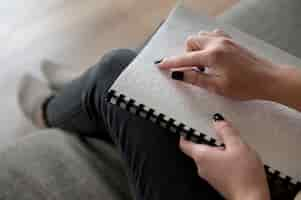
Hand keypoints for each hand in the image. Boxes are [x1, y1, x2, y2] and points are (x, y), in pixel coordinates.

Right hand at [158, 29, 279, 100]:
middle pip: (191, 42)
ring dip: (197, 48)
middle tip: (193, 69)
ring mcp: (225, 40)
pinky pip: (212, 35)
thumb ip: (195, 78)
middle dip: (187, 54)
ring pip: (201, 36)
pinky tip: (211, 55)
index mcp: (213, 55)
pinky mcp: (231, 41)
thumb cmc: (246, 85)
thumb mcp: (217, 86)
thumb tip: (179, 75)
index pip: (185, 58)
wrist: (268, 79)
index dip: (171, 63)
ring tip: (204, 64)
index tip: (161, 64)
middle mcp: (218, 43)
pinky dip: (207, 43)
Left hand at [180, 113, 269, 199]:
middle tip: (220, 132)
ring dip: (217, 149)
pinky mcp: (217, 181)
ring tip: (232, 145)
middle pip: (198, 148)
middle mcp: (201, 167)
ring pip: (208, 157)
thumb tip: (218, 122)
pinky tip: (235, 157)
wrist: (252, 199)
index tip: (192, 126)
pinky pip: (215, 165)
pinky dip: (222, 159)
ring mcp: (209, 175)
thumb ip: (226, 131)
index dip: (187, 133)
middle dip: (208, 140)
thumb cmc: (244, 175)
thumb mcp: (238, 146)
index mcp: (201, 156)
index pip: (184, 143)